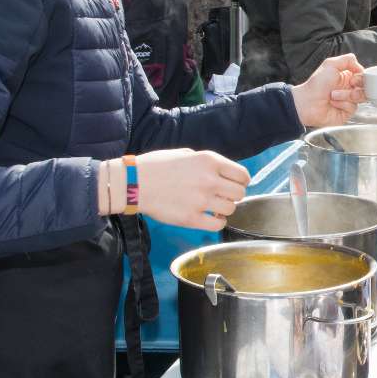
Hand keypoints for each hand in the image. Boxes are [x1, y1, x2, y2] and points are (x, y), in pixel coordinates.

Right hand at [130, 148, 249, 231]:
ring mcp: (201, 200)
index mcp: (209, 161)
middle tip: (224, 196)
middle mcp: (209, 180)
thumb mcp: (186, 153)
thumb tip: (223, 172)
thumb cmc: (157, 165)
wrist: (133, 183)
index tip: (237, 184)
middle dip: (234, 195)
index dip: (242, 181)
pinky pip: (218, 224)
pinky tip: (210, 218)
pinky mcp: (191, 219)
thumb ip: (207, 163)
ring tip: (214, 207)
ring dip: (225, 208)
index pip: (242, 175)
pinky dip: (218, 222)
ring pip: (231, 209)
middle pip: (240, 193)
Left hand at [291, 53, 365, 125]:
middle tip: (348, 86)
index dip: (361, 78)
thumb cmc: (316, 85)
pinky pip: (353, 108)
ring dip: (346, 95)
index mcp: (347, 77)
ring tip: (333, 95)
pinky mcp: (347, 112)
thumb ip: (348, 60)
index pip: (364, 77)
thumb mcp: (330, 64)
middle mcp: (349, 88)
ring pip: (360, 98)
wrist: (307, 102)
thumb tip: (360, 67)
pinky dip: (342, 104)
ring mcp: (349, 101)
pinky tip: (333, 103)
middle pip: (366, 88)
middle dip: (356, 87)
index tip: (353, 79)